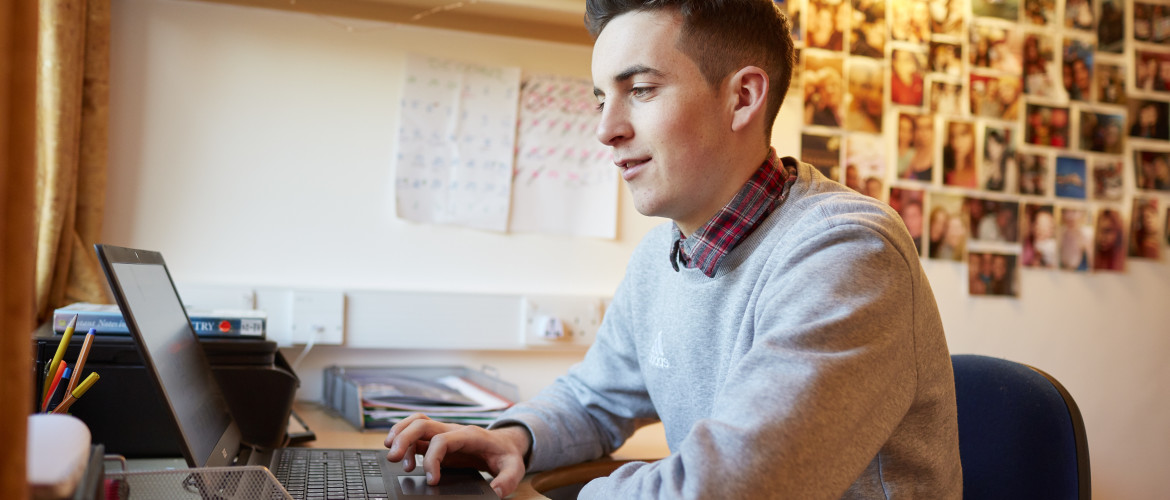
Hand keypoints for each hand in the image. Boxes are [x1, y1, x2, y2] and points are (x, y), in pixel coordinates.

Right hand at [384, 413, 530, 497]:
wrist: (506, 443)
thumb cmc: (506, 454)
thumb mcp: (514, 468)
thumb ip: (507, 480)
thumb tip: (495, 492)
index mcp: (470, 436)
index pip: (442, 440)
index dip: (432, 459)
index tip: (431, 480)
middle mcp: (453, 430)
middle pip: (422, 424)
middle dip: (404, 439)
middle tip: (393, 459)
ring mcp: (444, 433)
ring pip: (416, 422)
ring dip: (400, 434)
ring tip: (391, 456)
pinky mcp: (438, 439)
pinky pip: (417, 432)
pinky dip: (404, 440)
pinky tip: (401, 458)